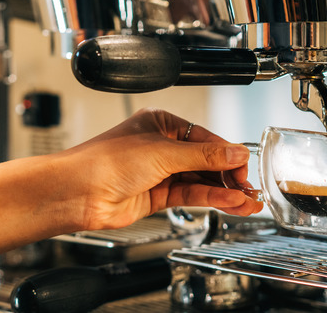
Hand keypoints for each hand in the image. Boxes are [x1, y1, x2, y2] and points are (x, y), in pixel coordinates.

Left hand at [51, 108, 262, 230]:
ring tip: (247, 200)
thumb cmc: (105, 162)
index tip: (244, 165)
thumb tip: (235, 152)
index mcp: (160, 124)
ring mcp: (158, 172)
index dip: (226, 153)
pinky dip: (210, 199)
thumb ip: (203, 155)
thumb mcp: (163, 152)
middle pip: (204, 160)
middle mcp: (160, 147)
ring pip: (200, 180)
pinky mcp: (156, 196)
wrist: (78, 192)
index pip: (204, 138)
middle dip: (228, 175)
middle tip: (248, 186)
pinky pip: (190, 195)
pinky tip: (228, 203)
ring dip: (223, 191)